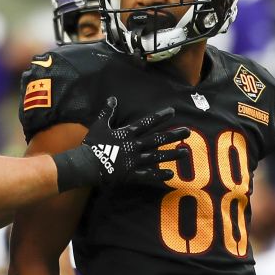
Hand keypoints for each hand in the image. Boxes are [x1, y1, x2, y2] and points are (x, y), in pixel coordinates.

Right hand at [54, 98, 188, 189]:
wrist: (87, 164)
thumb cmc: (93, 144)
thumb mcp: (99, 125)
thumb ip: (107, 112)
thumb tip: (112, 98)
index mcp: (127, 133)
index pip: (147, 122)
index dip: (160, 116)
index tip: (172, 111)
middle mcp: (134, 145)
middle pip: (157, 139)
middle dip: (173, 135)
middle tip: (187, 132)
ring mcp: (134, 160)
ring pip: (157, 156)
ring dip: (172, 154)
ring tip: (185, 152)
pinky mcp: (131, 174)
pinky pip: (148, 175)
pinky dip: (159, 175)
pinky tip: (170, 175)